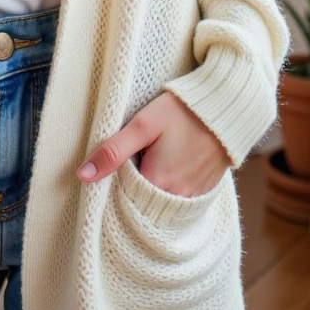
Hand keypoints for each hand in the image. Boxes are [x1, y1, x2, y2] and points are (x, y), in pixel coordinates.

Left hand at [75, 90, 231, 197]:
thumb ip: (113, 151)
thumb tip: (82, 175)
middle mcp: (177, 197)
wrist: (227, 107)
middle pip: (143, 202)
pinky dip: (170, 187)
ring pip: (161, 201)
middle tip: (135, 158)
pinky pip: (180, 199)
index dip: (115, 182)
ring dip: (152, 187)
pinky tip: (170, 164)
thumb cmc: (182, 111)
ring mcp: (194, 196)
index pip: (124, 197)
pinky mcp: (206, 190)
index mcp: (157, 183)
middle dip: (133, 187)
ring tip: (151, 159)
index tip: (114, 165)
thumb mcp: (143, 125)